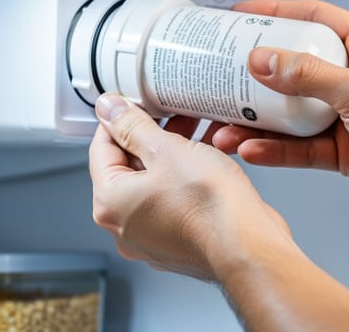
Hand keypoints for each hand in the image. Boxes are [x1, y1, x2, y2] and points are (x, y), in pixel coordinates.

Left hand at [89, 93, 293, 279]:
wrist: (247, 244)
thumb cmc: (209, 207)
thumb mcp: (165, 149)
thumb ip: (132, 126)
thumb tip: (110, 111)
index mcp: (110, 204)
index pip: (100, 148)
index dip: (118, 119)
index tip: (133, 104)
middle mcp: (125, 227)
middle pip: (127, 167)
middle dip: (150, 135)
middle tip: (169, 113)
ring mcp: (152, 238)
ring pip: (153, 183)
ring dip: (171, 154)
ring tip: (194, 131)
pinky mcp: (178, 241)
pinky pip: (172, 200)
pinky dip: (184, 178)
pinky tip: (205, 158)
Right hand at [210, 0, 348, 231]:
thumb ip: (309, 75)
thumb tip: (265, 60)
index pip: (315, 19)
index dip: (277, 14)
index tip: (243, 15)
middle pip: (295, 68)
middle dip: (257, 76)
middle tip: (224, 75)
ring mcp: (348, 116)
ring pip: (291, 113)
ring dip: (257, 120)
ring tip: (227, 125)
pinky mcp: (342, 151)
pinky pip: (298, 147)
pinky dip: (274, 149)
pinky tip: (253, 149)